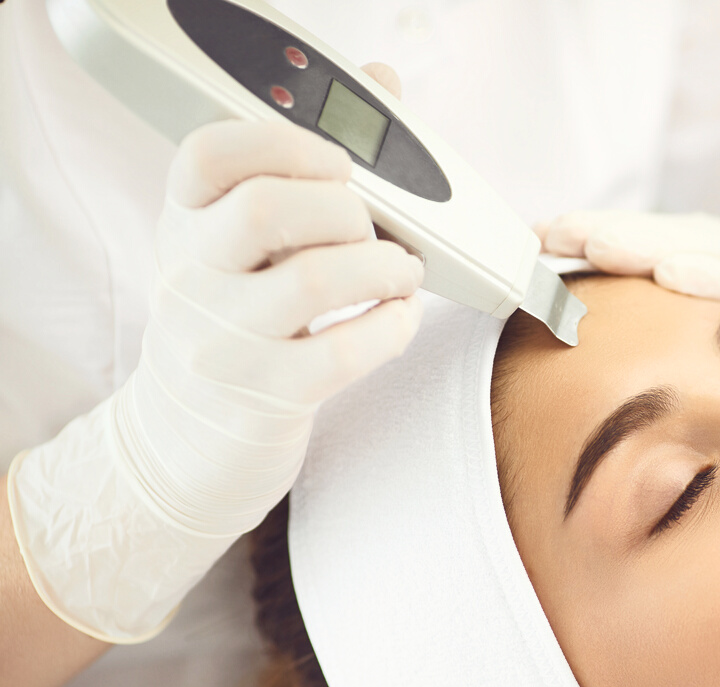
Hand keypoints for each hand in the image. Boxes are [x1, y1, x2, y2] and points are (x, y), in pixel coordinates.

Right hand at [9, 86, 422, 641]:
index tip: (338, 161)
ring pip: (316, 280)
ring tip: (401, 273)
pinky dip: (393, 326)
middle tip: (374, 228)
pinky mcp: (267, 395)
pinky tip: (397, 318)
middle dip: (346, 209)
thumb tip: (382, 82)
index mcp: (183, 222)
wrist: (189, 437)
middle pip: (267, 209)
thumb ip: (303, 167)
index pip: (209, 154)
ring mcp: (224, 341)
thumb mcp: (241, 244)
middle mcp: (191, 276)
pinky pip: (347, 350)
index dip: (284, 142)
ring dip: (384, 267)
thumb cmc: (236, 320)